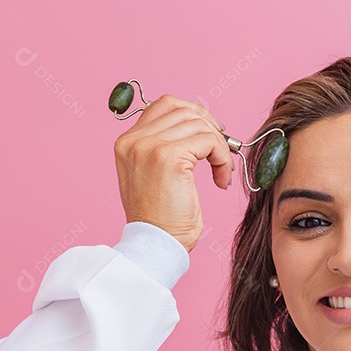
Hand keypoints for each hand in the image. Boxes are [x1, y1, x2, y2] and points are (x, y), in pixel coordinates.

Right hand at [112, 94, 233, 252]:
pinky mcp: (169, 157)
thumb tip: (199, 125)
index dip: (194, 114)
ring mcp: (149, 146)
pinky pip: (209, 141)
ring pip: (199, 124)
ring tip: (221, 172)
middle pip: (184, 110)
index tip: (211, 133)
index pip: (165, 105)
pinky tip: (220, 181)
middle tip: (222, 153)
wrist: (156, 245)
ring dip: (219, 147)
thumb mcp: (155, 175)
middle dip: (211, 128)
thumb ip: (165, 146)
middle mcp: (133, 140)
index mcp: (127, 142)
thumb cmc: (161, 219)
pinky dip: (222, 159)